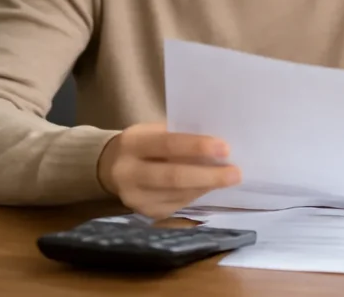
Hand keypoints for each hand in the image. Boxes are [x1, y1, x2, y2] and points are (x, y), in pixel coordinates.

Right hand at [96, 123, 241, 218]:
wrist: (108, 167)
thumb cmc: (144, 143)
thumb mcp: (154, 131)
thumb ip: (180, 136)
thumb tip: (218, 145)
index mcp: (132, 143)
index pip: (168, 144)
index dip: (197, 147)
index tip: (226, 148)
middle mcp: (128, 173)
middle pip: (173, 177)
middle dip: (208, 175)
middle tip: (236, 173)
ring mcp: (134, 198)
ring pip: (179, 194)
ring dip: (207, 186)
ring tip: (229, 177)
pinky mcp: (145, 213)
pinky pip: (178, 204)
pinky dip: (198, 194)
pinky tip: (209, 186)